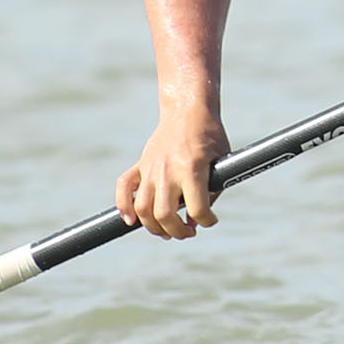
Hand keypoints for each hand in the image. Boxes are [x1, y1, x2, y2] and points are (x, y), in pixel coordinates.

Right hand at [115, 110, 226, 238]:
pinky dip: (123, 206)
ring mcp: (150, 168)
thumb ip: (212, 191)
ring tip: (166, 231)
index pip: (197, 208)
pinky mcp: (140, 165)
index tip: (210, 221)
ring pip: (142, 208)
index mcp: (192, 168)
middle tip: (187, 232)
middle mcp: (168, 170)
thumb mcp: (221, 161)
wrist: (187, 111)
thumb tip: (195, 220)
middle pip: (164, 214)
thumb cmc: (209, 136)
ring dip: (153, 226)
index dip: (207, 221)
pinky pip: (123, 188)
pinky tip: (130, 220)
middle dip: (178, 231)